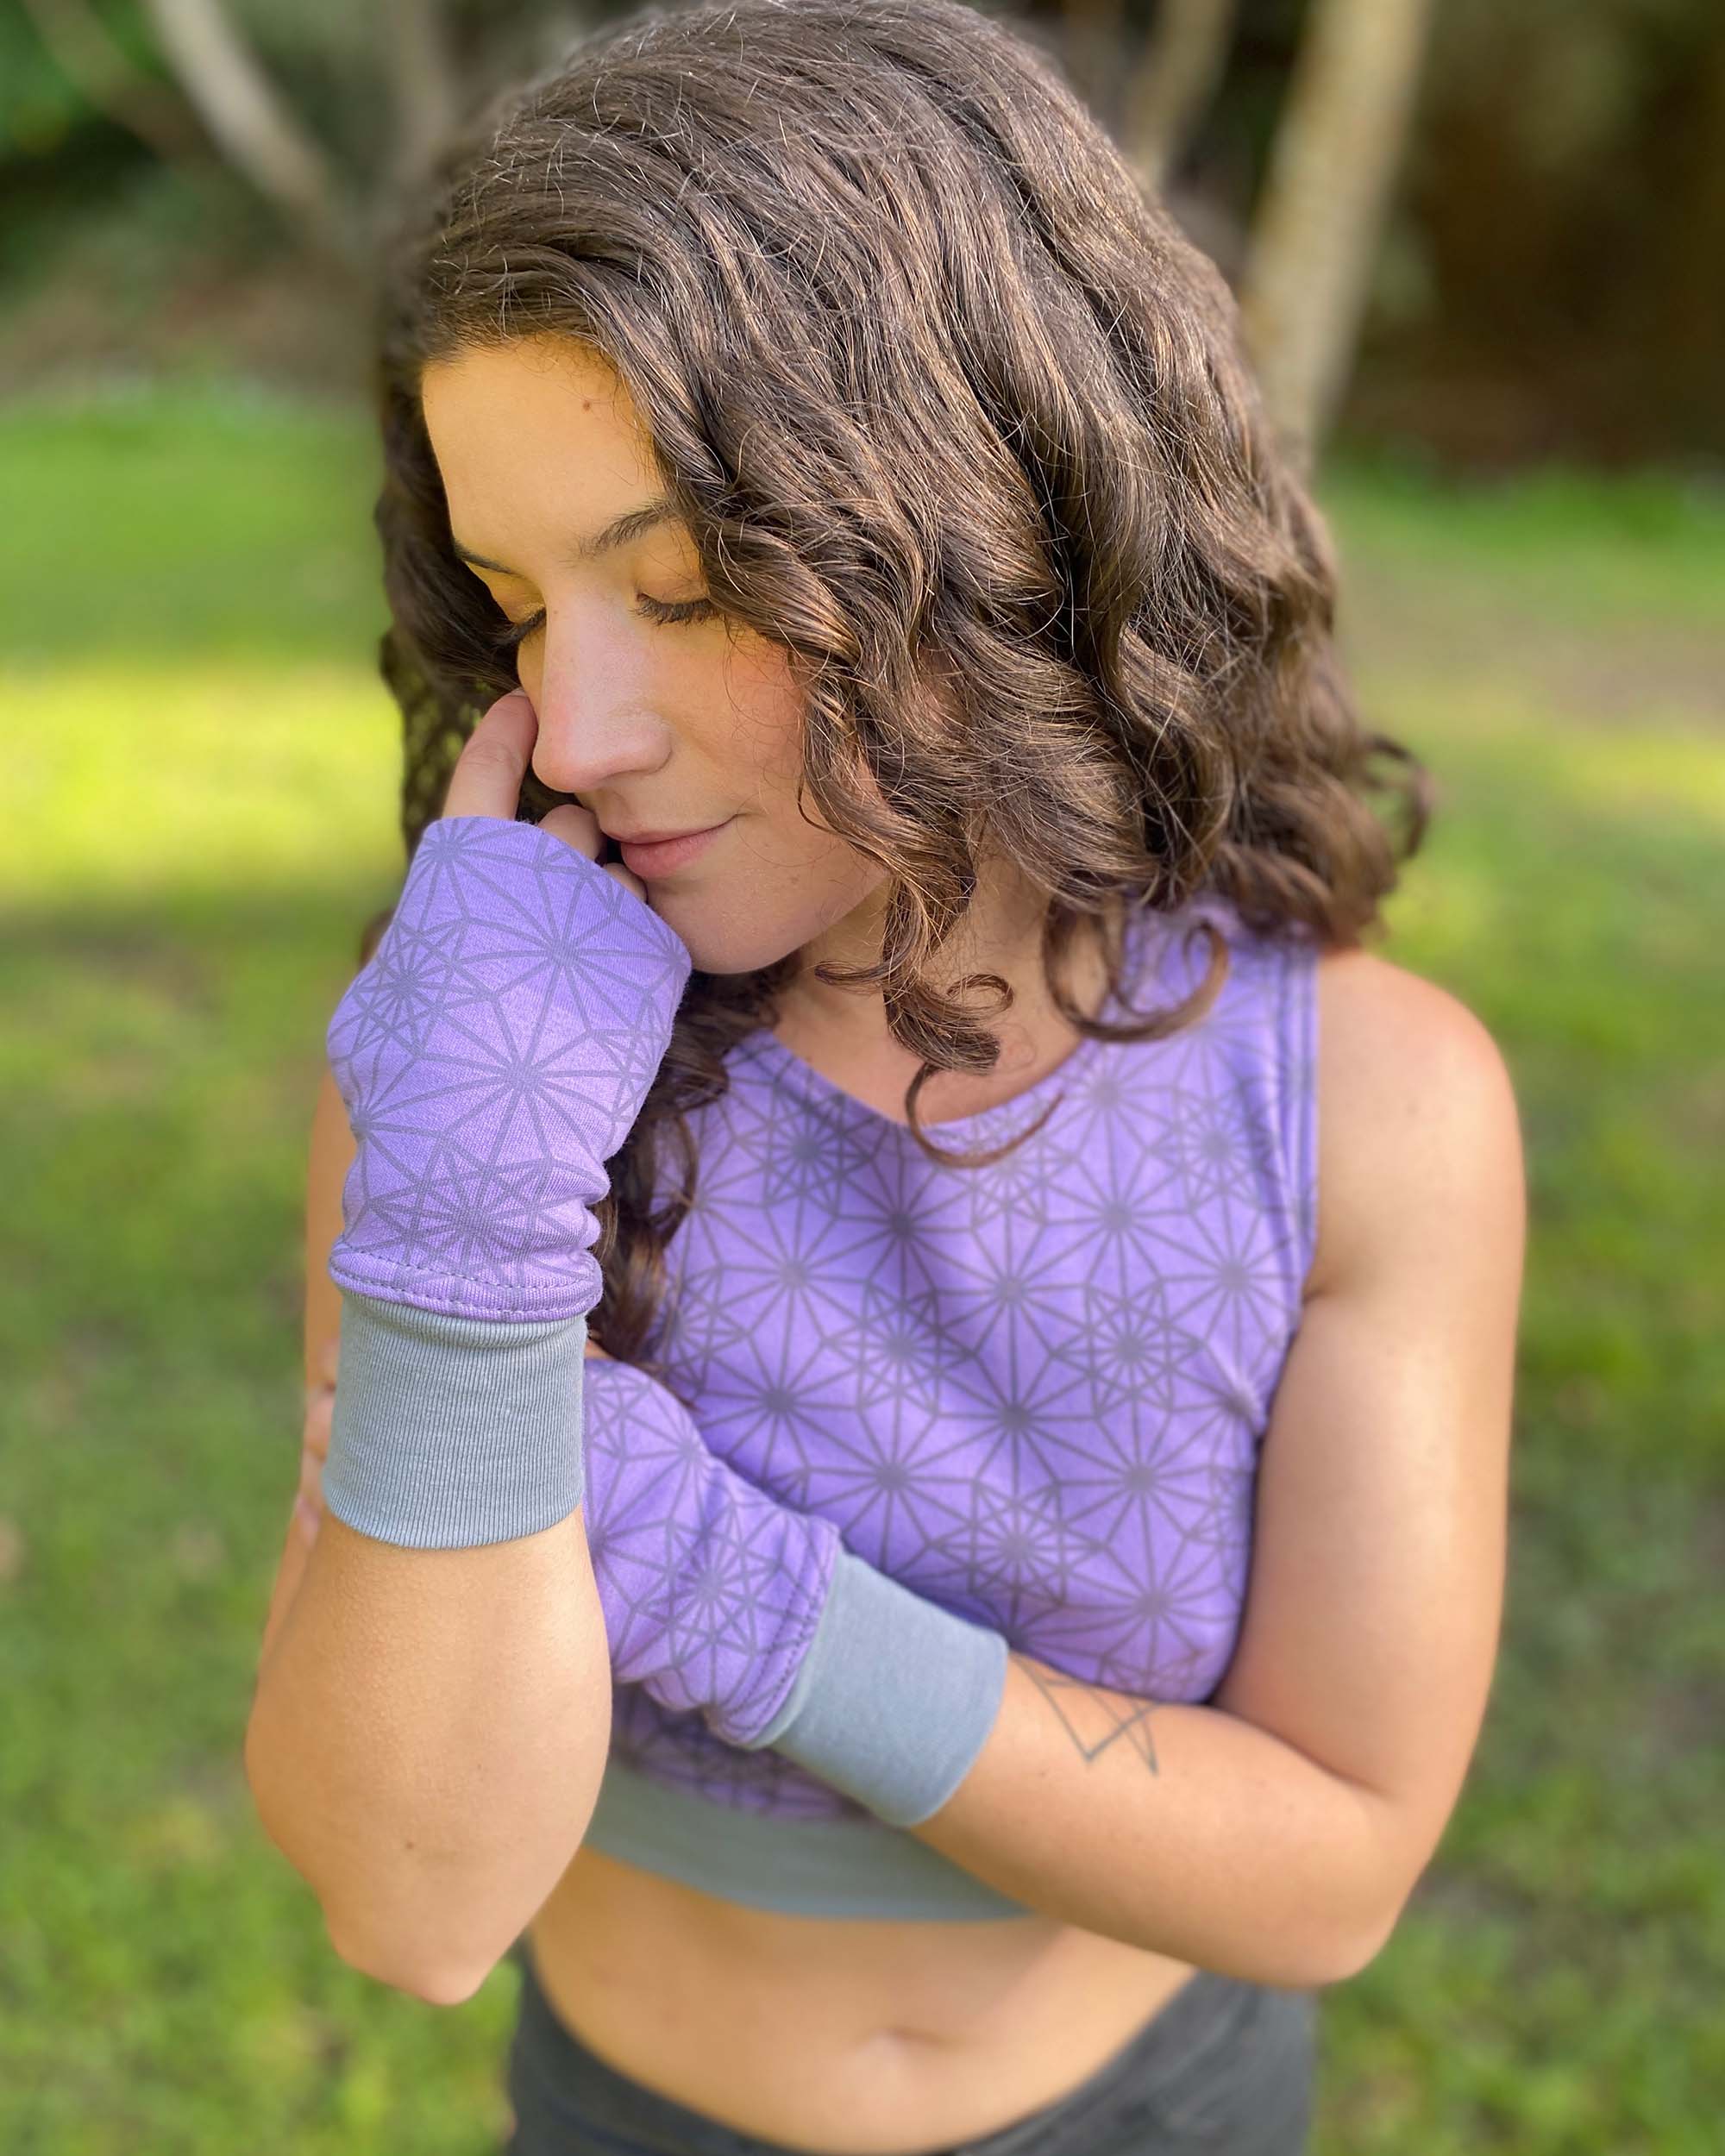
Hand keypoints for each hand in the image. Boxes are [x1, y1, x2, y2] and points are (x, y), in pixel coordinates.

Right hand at [322, 693, 693, 1325]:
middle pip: (570, 824)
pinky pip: (654, 933)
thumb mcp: (376, 1003)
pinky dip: (638, 962)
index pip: (490, 767)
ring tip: (577, 986)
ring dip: (606, 911)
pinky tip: (610, 1015)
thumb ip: (412, 942)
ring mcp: (605, 910)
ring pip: (621, 875)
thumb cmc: (409, 1091)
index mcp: (460, 865)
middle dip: (565, 861)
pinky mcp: (658, 960)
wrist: (489, 1155)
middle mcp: (539, 869)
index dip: (507, 733)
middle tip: (547, 937)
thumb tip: (414, 935)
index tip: (525, 705)